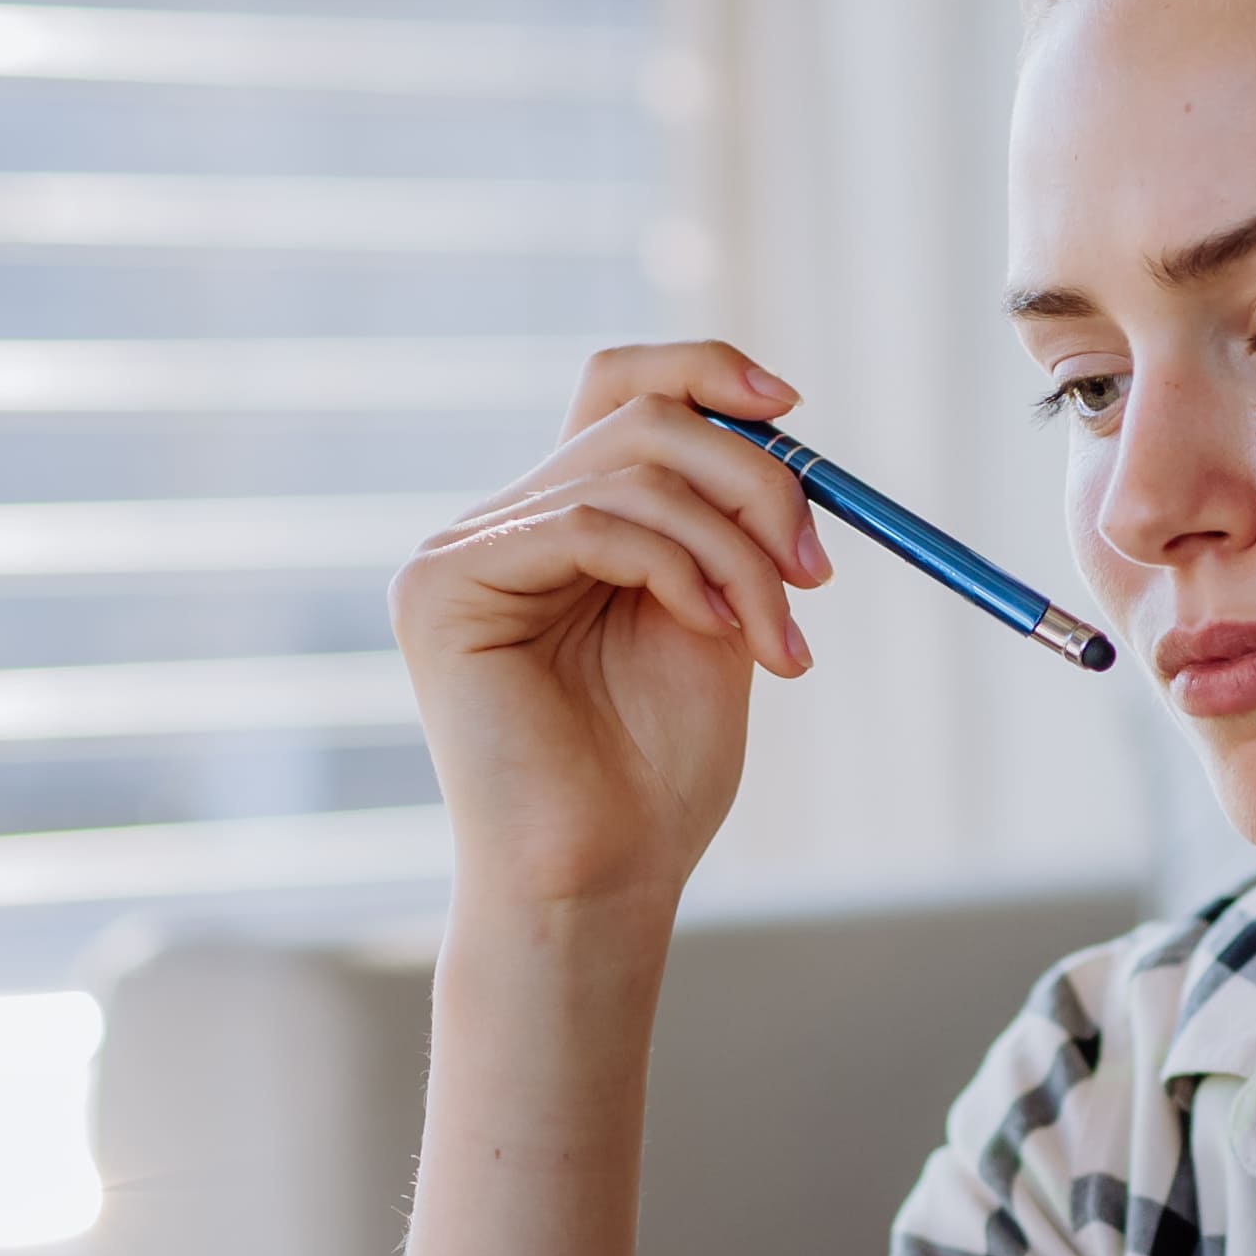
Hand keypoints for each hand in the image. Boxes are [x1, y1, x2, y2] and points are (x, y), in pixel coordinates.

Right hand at [398, 341, 833, 910]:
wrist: (601, 883)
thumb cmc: (655, 778)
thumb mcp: (716, 616)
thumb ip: (725, 523)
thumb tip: (773, 421)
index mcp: (559, 525)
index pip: (616, 388)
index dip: (702, 372)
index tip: (791, 409)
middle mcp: (498, 526)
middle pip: (639, 420)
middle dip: (755, 484)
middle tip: (815, 574)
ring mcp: (458, 552)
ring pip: (629, 470)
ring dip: (736, 547)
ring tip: (777, 638)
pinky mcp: (441, 587)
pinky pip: (585, 523)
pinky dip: (673, 566)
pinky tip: (710, 632)